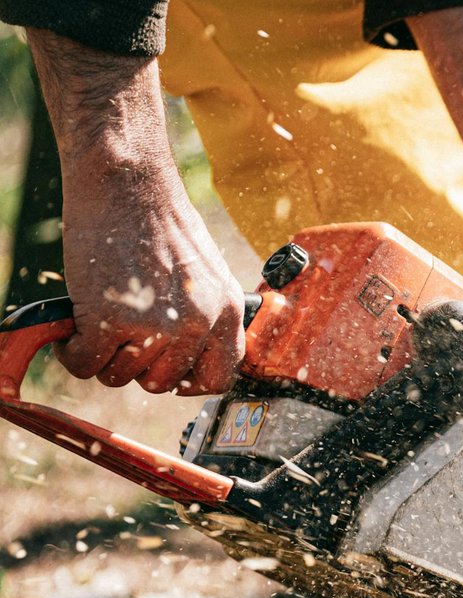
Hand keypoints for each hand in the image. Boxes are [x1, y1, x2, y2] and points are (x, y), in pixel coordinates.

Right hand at [58, 175, 245, 395]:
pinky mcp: (110, 319)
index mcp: (226, 313)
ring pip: (120, 377)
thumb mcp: (207, 274)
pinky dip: (72, 352)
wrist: (128, 185)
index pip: (217, 379)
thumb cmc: (162, 223)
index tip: (164, 367)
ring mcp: (155, 326)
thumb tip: (190, 354)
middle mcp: (197, 325)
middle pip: (160, 383)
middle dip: (136, 364)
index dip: (185, 380)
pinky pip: (86, 365)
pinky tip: (73, 329)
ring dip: (103, 356)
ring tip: (98, 322)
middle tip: (120, 334)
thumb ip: (206, 315)